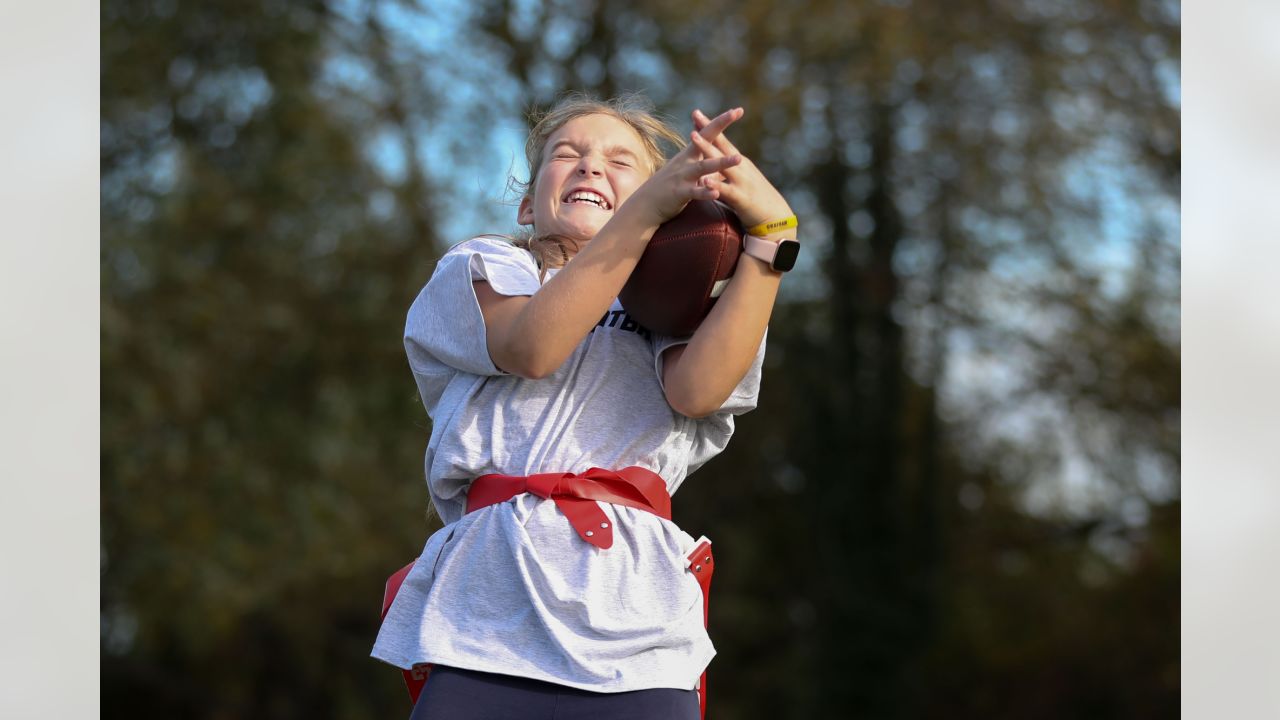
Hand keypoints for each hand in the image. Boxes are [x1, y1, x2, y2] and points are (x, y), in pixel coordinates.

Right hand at [625, 108, 743, 227]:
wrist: (645, 204)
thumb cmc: (670, 186)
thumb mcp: (687, 170)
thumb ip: (704, 162)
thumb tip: (721, 157)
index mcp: (690, 154)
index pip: (707, 133)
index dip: (721, 121)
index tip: (738, 110)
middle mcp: (686, 160)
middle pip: (705, 140)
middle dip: (720, 125)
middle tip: (735, 112)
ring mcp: (682, 176)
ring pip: (703, 167)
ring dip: (721, 162)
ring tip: (739, 158)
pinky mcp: (679, 193)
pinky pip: (694, 192)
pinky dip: (705, 192)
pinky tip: (716, 193)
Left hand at [691, 108, 793, 230]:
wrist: (775, 218)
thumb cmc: (754, 199)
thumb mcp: (739, 181)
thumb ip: (724, 172)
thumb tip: (710, 166)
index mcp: (738, 162)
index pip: (722, 141)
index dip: (710, 127)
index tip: (696, 113)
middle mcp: (740, 167)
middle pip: (721, 145)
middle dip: (708, 129)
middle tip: (695, 113)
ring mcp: (741, 180)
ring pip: (721, 162)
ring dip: (707, 149)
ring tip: (693, 137)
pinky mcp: (741, 197)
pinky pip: (725, 190)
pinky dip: (715, 185)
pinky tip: (704, 180)